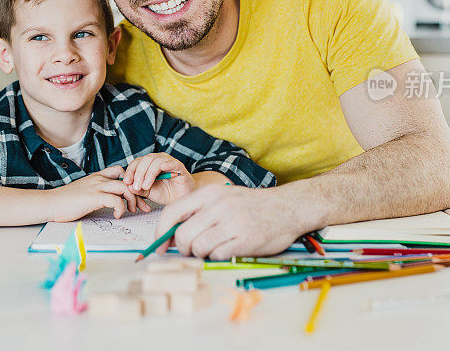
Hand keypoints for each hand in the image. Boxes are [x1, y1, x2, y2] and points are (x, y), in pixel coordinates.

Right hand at [51, 165, 149, 220]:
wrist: (50, 203)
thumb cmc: (65, 201)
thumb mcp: (85, 192)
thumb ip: (97, 192)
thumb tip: (110, 201)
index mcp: (97, 176)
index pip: (121, 171)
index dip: (132, 182)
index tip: (137, 196)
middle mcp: (99, 179)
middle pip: (128, 180)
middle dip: (139, 194)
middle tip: (144, 207)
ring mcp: (96, 186)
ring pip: (125, 188)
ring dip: (133, 201)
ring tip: (132, 211)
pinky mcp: (93, 197)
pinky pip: (115, 200)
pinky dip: (121, 208)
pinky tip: (118, 215)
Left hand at [122, 153, 195, 204]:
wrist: (182, 198)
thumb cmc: (167, 192)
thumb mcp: (149, 193)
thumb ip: (139, 189)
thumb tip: (128, 186)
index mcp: (149, 164)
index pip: (137, 162)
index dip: (130, 171)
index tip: (126, 182)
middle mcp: (158, 160)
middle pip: (145, 160)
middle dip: (138, 174)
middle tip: (136, 186)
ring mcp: (169, 162)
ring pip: (156, 161)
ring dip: (149, 174)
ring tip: (146, 186)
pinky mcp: (179, 167)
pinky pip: (172, 163)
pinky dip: (167, 164)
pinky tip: (163, 168)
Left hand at [153, 185, 302, 259]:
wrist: (288, 207)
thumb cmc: (251, 205)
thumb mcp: (223, 197)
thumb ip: (198, 211)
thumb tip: (170, 233)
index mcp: (210, 193)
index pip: (172, 212)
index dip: (161, 232)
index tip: (160, 246)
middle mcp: (219, 206)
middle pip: (182, 235)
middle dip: (182, 248)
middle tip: (191, 250)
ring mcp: (233, 222)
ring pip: (198, 248)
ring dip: (201, 254)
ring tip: (213, 247)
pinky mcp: (245, 239)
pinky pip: (217, 255)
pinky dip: (218, 256)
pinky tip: (229, 248)